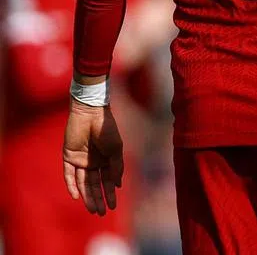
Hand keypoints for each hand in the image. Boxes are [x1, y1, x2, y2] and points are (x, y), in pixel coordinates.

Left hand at [63, 101, 123, 215]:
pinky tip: (76, 196)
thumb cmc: (107, 129)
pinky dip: (72, 185)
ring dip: (87, 196)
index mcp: (106, 160)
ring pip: (82, 183)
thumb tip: (117, 185)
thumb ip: (116, 167)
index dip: (110, 194)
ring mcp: (81, 161)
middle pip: (94, 185)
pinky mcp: (68, 157)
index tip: (113, 207)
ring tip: (91, 209)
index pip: (107, 181)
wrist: (92, 114)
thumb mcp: (116, 149)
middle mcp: (93, 162)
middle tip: (101, 213)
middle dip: (98, 198)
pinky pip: (69, 174)